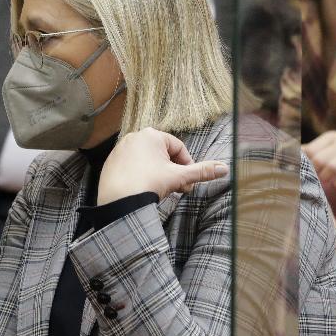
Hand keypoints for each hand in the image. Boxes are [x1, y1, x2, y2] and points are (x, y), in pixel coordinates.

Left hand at [97, 128, 227, 205]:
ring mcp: (120, 149)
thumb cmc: (148, 183)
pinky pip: (132, 167)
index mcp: (152, 135)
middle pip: (163, 154)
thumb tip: (224, 168)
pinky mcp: (111, 162)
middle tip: (178, 189)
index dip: (187, 165)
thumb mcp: (179, 177)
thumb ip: (202, 171)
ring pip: (148, 161)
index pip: (179, 148)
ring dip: (159, 174)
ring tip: (161, 190)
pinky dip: (141, 175)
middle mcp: (134, 137)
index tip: (188, 182)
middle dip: (173, 172)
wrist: (119, 201)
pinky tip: (143, 189)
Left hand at [303, 131, 335, 188]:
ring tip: (326, 182)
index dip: (302, 164)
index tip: (301, 173)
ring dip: (326, 178)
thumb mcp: (334, 149)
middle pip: (318, 159)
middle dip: (314, 173)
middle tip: (315, 180)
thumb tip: (290, 156)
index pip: (309, 150)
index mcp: (331, 137)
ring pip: (332, 167)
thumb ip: (314, 152)